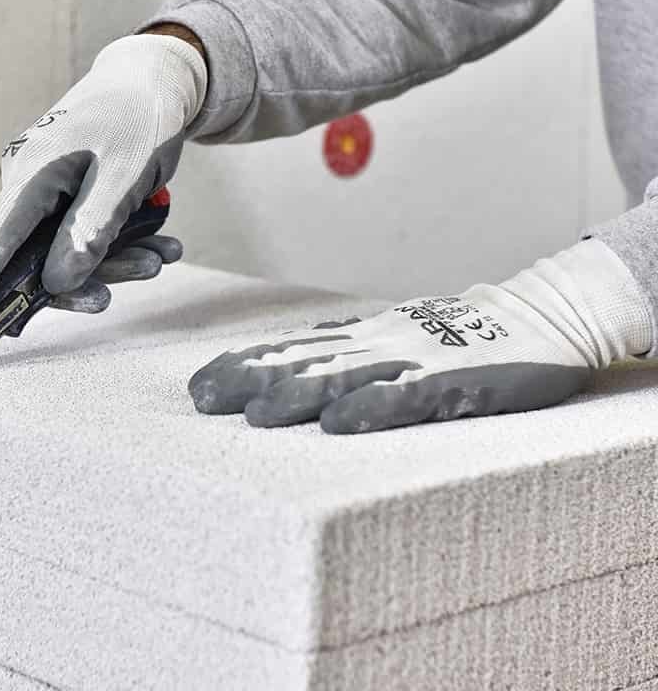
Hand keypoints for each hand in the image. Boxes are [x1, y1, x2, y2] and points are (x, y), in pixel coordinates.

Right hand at [0, 34, 206, 321]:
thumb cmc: (138, 117)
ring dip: (113, 261)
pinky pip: (82, 233)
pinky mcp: (64, 194)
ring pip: (64, 248)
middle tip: (112, 296)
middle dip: (77, 281)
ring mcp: (45, 189)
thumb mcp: (123, 176)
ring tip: (159, 257)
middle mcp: (29, 182)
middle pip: (33, 254)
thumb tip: (56, 283)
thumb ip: (89, 230)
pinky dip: (118, 244)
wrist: (154, 77)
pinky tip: (157, 246)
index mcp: (33, 172)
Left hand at [189, 240, 652, 433]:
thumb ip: (345, 353)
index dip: (242, 364)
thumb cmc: (459, 334)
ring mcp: (413, 359)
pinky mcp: (454, 381)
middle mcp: (375, 343)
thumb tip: (285, 372)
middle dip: (249, 380)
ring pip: (344, 375)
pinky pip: (407, 395)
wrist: (539, 315)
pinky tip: (339, 423)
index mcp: (360, 336)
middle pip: (302, 360)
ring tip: (255, 415)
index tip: (199, 384)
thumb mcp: (392, 338)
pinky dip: (371, 407)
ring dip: (296, 394)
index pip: (289, 348)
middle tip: (204, 401)